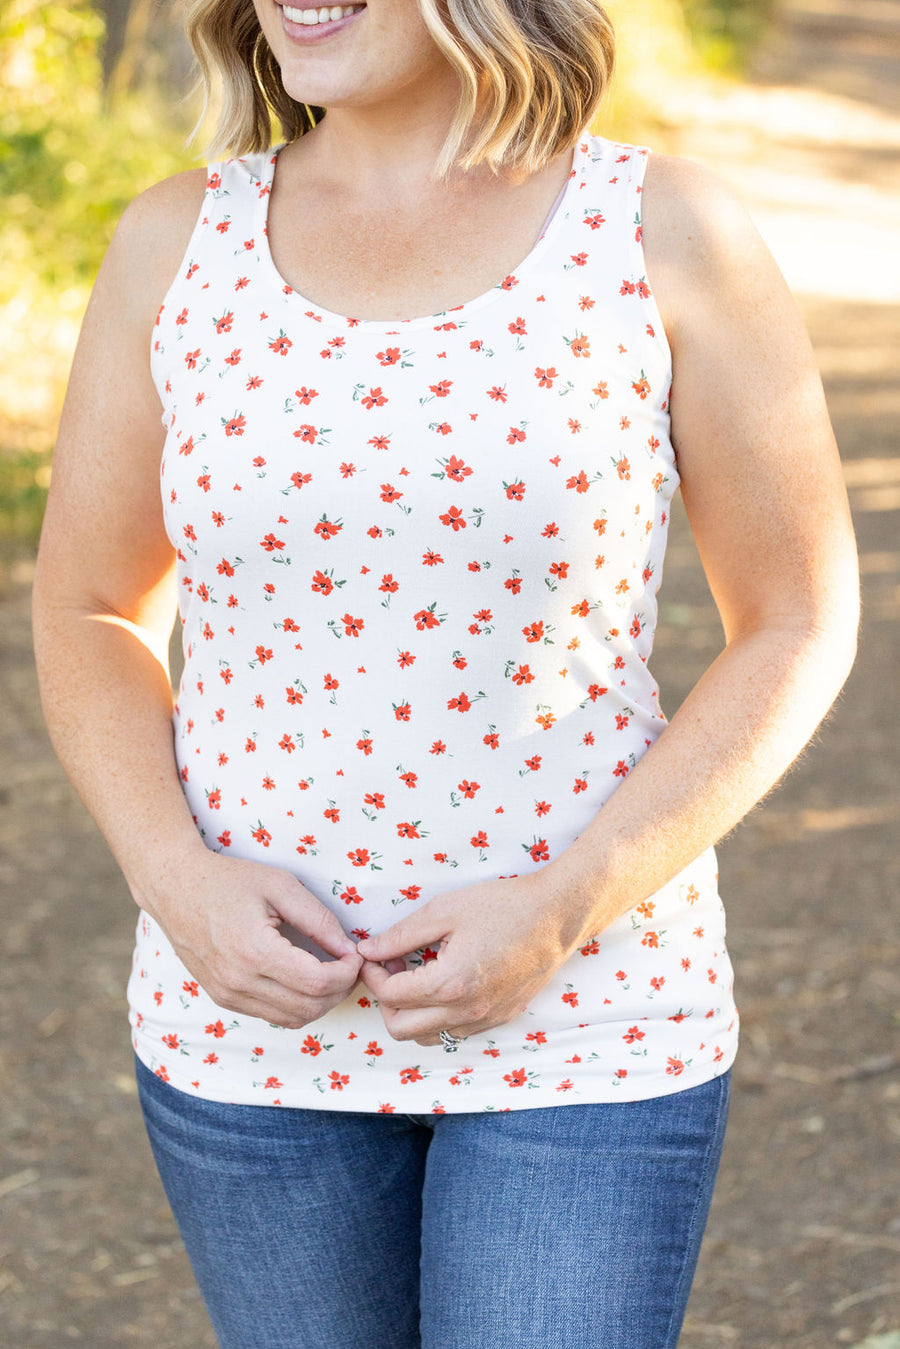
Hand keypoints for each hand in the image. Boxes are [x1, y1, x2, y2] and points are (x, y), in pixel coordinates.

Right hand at [141, 849, 362, 1028]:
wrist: (175, 888)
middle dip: (340, 990)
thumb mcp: (280, 886)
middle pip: (309, 1007)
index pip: (318, 983)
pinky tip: (305, 979)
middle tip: (350, 965)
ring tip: (333, 973)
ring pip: (292, 1019)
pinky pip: (272, 1016)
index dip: (347, 973)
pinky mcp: (223, 999)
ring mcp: (228, 995)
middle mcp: (239, 982)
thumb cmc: (228, 880)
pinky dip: (297, 1005)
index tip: (355, 954)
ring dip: (321, 1002)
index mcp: (254, 951)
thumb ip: (318, 919)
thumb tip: (348, 949)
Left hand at [356, 873, 576, 1046]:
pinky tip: (445, 983)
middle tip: (393, 967)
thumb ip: (401, 934)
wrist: (556, 917)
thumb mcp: (444, 911)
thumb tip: (368, 949)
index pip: (389, 996)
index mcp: (448, 985)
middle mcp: (465, 1012)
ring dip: (410, 1013)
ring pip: (426, 1038)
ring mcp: (483, 1021)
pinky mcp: (498, 1019)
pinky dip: (437, 1016)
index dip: (373, 974)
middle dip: (386, 999)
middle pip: (399, 1029)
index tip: (375, 955)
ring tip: (419, 975)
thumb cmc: (503, 906)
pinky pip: (453, 1033)